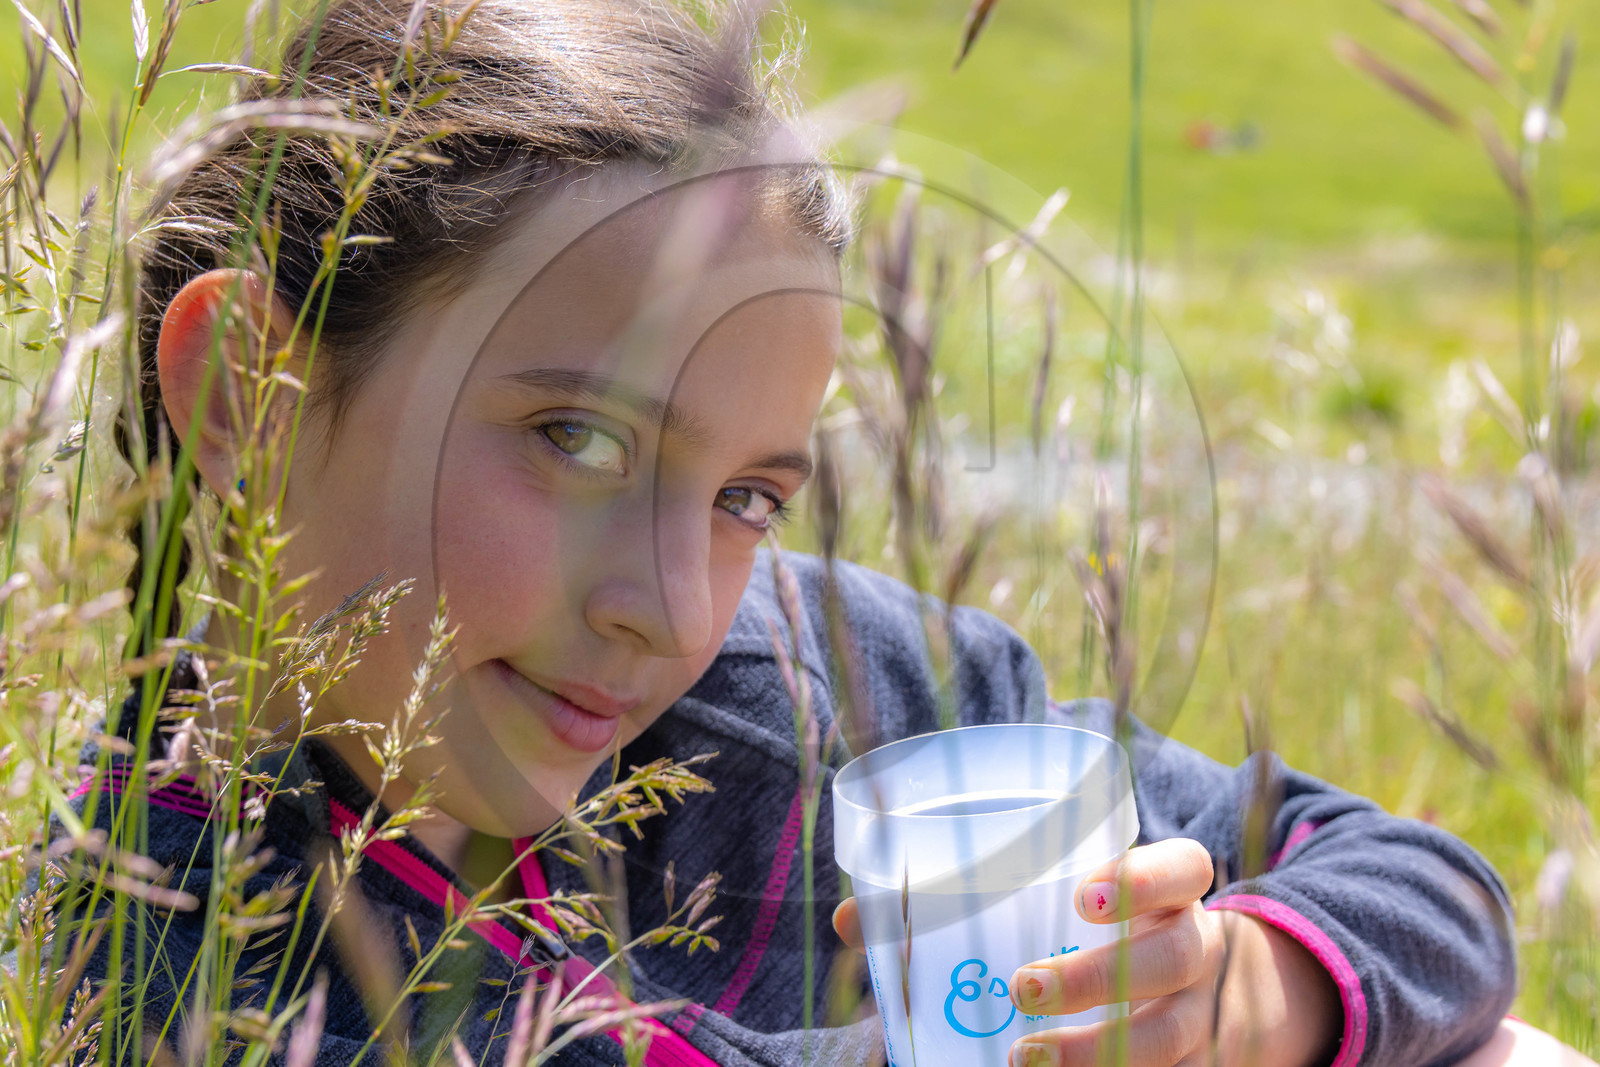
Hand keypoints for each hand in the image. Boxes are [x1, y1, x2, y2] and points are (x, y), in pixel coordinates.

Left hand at [831, 838, 1341, 1066]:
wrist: (1181, 988)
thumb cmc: (1081, 926)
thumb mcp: (1043, 900)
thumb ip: (957, 901)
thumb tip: (853, 920)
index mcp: (1165, 888)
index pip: (1184, 866)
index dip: (1143, 878)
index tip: (1081, 897)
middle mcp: (1193, 944)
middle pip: (1175, 954)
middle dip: (1100, 973)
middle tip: (1024, 986)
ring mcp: (1196, 1009)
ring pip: (1172, 1031)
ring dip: (1099, 1047)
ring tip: (1027, 1057)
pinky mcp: (1188, 1059)